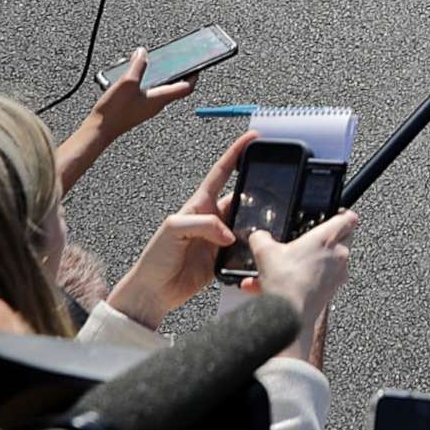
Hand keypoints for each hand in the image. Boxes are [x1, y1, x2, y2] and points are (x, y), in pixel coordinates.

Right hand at [56, 46, 197, 190]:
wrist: (98, 131)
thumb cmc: (115, 111)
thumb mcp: (128, 82)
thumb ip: (137, 66)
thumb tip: (143, 53)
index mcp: (160, 98)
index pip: (186, 87)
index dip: (194, 74)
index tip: (199, 64)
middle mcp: (156, 104)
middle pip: (174, 86)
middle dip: (177, 72)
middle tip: (178, 60)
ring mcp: (146, 107)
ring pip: (158, 89)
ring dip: (159, 76)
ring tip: (153, 63)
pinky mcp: (135, 108)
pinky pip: (146, 92)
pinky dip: (145, 82)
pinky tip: (133, 76)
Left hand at [105, 133, 251, 328]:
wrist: (153, 292)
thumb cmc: (155, 258)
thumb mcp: (173, 229)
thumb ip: (203, 224)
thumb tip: (229, 233)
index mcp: (199, 204)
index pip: (222, 172)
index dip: (236, 153)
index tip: (253, 138)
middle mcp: (212, 218)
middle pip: (242, 197)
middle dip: (259, 191)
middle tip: (275, 187)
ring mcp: (220, 238)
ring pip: (248, 222)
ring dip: (258, 223)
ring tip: (270, 222)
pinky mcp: (226, 258)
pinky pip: (247, 247)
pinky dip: (255, 247)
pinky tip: (260, 247)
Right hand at [243, 208, 358, 361]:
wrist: (289, 316)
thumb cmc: (285, 282)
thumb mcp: (264, 252)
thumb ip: (261, 238)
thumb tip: (259, 236)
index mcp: (328, 238)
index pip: (349, 217)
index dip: (341, 213)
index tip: (332, 213)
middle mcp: (339, 255)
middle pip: (343, 238)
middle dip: (326, 238)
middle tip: (309, 239)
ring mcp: (338, 275)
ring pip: (329, 261)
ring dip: (309, 262)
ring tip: (281, 268)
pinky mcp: (331, 291)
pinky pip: (319, 280)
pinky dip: (301, 280)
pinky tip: (276, 286)